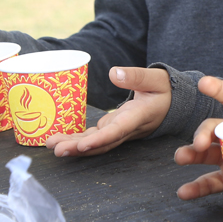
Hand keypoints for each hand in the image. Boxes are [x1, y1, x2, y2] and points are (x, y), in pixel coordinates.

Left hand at [47, 67, 170, 156]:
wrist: (171, 103)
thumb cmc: (164, 89)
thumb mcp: (155, 79)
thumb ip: (136, 76)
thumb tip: (113, 72)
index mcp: (138, 116)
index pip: (118, 131)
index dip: (100, 140)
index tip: (83, 145)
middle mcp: (126, 128)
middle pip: (102, 143)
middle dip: (78, 149)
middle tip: (56, 149)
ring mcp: (118, 130)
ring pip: (95, 143)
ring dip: (74, 147)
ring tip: (52, 145)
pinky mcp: (112, 128)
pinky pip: (94, 138)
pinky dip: (77, 141)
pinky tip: (60, 140)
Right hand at [173, 76, 222, 199]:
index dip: (221, 90)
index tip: (203, 83)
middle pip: (217, 127)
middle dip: (204, 132)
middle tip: (200, 144)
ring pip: (208, 153)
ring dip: (192, 154)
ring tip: (180, 157)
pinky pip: (212, 181)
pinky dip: (197, 187)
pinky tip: (184, 191)